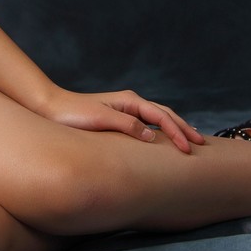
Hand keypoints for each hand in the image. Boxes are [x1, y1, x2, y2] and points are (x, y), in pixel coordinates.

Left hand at [35, 87, 205, 152]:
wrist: (50, 108)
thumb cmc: (73, 114)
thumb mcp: (101, 119)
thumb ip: (127, 126)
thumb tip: (151, 136)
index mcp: (129, 101)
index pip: (161, 117)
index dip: (177, 133)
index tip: (189, 150)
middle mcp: (130, 103)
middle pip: (164, 115)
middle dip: (183, 129)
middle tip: (200, 144)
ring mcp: (124, 110)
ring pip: (157, 118)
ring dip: (174, 129)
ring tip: (188, 141)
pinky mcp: (118, 118)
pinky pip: (146, 124)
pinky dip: (160, 132)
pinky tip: (162, 142)